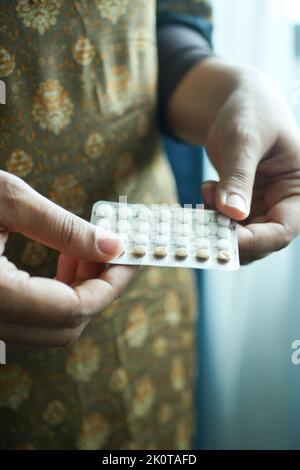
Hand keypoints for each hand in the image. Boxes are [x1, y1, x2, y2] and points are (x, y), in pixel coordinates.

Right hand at [0, 171, 136, 346]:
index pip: (72, 309)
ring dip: (80, 292)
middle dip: (100, 289)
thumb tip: (113, 245)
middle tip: (114, 251)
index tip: (133, 258)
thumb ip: (64, 228)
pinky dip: (57, 295)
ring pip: (49, 327)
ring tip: (88, 251)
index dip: (111, 285)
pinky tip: (64, 262)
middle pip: (65, 327)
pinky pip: (31, 319)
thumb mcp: (6, 199)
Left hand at [167, 59, 299, 262]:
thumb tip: (231, 213)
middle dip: (229, 237)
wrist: (237, 104)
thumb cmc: (252, 112)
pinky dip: (210, 216)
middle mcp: (282, 205)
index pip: (282, 230)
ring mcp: (261, 207)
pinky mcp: (241, 205)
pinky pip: (225, 223)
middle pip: (259, 240)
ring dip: (216, 227)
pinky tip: (206, 192)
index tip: (222, 239)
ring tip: (203, 200)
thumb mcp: (246, 140)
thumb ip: (238, 176)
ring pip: (239, 235)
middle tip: (202, 227)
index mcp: (298, 192)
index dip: (254, 241)